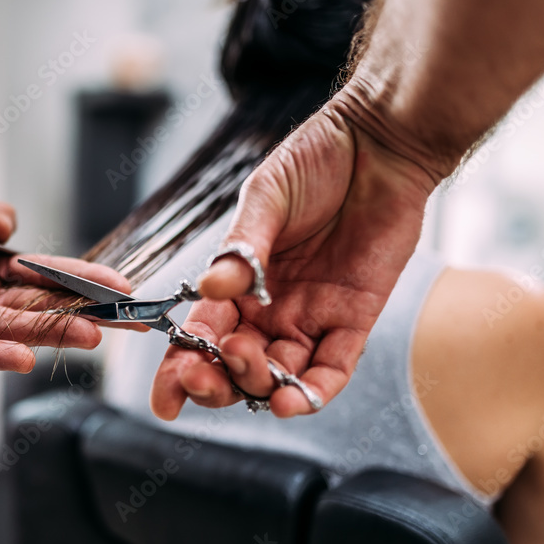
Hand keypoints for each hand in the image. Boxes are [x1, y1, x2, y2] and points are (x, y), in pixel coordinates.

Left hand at [0, 196, 130, 372]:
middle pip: (45, 309)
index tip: (125, 286)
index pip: (51, 276)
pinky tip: (23, 358)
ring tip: (91, 336)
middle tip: (130, 320)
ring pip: (14, 331)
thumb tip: (12, 224)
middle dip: (88, 314)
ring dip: (52, 336)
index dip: (87, 281)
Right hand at [151, 94, 440, 418]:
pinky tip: (290, 401)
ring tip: (250, 367)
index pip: (202, 334)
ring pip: (280, 374)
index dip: (180, 369)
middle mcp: (271, 308)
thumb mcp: (266, 198)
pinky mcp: (355, 317)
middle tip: (204, 378)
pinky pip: (334, 367)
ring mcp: (312, 315)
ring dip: (259, 385)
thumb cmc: (317, 159)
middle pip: (237, 366)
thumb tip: (211, 289)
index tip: (164, 399)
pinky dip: (313, 392)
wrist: (379, 142)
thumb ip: (242, 247)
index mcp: (238, 281)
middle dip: (216, 382)